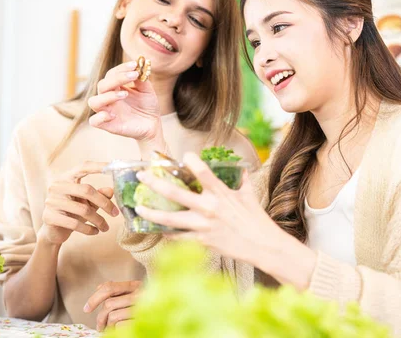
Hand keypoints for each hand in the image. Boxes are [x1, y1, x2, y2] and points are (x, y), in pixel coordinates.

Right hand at [39, 161, 118, 245]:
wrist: (53, 232)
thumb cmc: (72, 212)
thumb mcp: (88, 202)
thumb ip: (99, 195)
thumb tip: (112, 190)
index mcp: (66, 178)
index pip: (83, 167)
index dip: (98, 166)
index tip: (113, 167)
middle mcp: (57, 186)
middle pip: (87, 190)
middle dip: (105, 203)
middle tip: (116, 214)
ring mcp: (51, 201)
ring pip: (83, 210)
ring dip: (98, 220)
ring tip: (105, 227)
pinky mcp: (49, 217)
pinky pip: (74, 223)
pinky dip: (88, 229)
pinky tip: (95, 232)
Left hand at [83, 280, 142, 330]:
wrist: (166, 315)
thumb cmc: (148, 304)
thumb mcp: (135, 293)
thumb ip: (119, 290)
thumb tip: (99, 287)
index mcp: (136, 285)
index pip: (109, 287)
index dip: (94, 298)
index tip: (86, 309)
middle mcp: (140, 295)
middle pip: (109, 304)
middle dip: (100, 318)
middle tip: (100, 326)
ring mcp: (142, 308)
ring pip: (113, 316)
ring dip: (108, 326)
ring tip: (111, 329)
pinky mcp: (142, 321)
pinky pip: (120, 326)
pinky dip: (116, 330)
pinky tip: (121, 330)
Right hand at [88, 61, 161, 141]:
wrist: (153, 125)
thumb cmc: (148, 106)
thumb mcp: (148, 91)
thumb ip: (142, 80)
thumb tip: (139, 66)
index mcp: (115, 88)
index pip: (111, 74)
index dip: (121, 68)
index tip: (134, 64)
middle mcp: (108, 99)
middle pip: (102, 85)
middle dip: (117, 78)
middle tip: (133, 75)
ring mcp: (107, 112)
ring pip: (94, 102)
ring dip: (107, 96)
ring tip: (125, 94)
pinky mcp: (108, 126)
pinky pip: (94, 121)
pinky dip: (100, 117)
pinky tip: (113, 115)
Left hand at [133, 153, 281, 262]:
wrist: (262, 245)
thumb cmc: (256, 219)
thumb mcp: (248, 195)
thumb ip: (241, 180)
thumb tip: (239, 169)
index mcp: (220, 193)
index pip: (204, 172)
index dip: (192, 161)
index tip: (184, 155)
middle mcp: (209, 208)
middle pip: (175, 194)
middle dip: (155, 183)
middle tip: (142, 176)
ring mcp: (203, 226)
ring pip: (170, 219)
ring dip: (152, 213)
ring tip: (138, 208)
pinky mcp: (202, 241)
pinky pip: (179, 237)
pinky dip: (167, 234)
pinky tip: (158, 230)